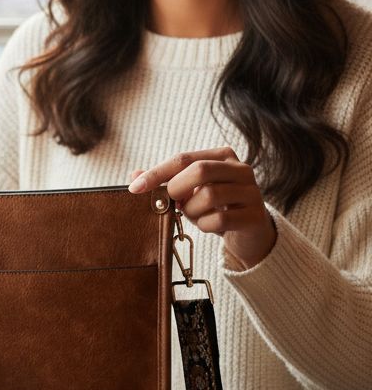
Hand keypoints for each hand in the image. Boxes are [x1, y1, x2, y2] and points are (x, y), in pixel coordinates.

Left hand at [127, 145, 276, 269]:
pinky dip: (205, 226)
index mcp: (222, 156)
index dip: (157, 173)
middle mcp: (241, 169)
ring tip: (195, 215)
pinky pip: (220, 220)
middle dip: (177, 189)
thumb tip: (133, 176)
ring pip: (209, 195)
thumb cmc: (215, 208)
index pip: (184, 158)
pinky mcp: (255, 216)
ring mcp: (251, 192)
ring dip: (192, 211)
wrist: (250, 234)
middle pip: (200, 170)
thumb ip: (165, 182)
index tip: (134, 188)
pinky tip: (209, 225)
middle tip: (174, 203)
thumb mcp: (189, 192)